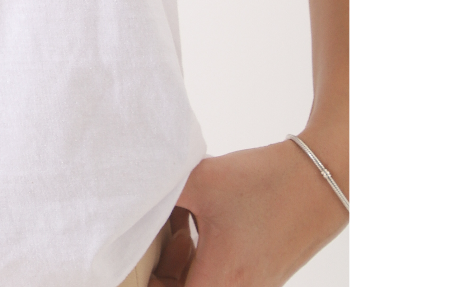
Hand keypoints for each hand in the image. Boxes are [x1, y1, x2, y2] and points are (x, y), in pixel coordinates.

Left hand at [160, 137, 348, 285]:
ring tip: (184, 229)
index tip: (143, 259)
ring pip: (205, 285)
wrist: (321, 177)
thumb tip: (132, 198)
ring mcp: (255, 286)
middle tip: (164, 239)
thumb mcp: (201, 181)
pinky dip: (207, 259)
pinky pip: (225, 278)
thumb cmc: (266, 183)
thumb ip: (160, 193)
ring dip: (186, 265)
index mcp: (219, 281)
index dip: (151, 282)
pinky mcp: (264, 275)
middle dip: (166, 271)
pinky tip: (204, 226)